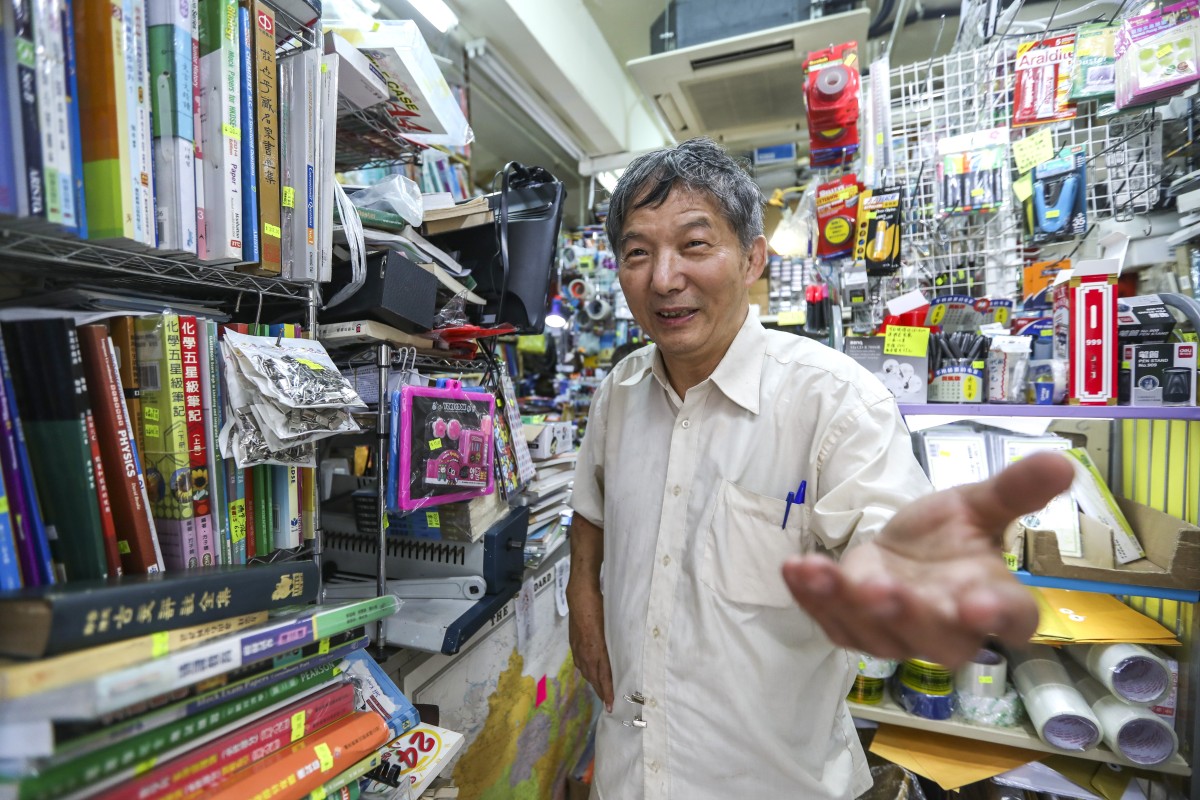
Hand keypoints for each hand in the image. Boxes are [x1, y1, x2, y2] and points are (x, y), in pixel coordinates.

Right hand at [567, 577, 614, 711]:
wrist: (580, 597)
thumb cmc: (600, 608)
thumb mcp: (612, 626)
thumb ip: (615, 643)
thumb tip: (622, 656)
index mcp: (597, 650)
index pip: (604, 676)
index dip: (607, 691)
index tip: (611, 705)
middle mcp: (586, 653)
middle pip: (594, 678)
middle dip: (600, 692)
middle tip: (607, 704)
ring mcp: (578, 649)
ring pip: (586, 672)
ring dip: (593, 683)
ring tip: (600, 691)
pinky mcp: (574, 644)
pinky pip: (580, 663)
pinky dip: (586, 671)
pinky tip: (589, 672)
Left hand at [782, 451, 1074, 667]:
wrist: (906, 550)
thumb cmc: (951, 535)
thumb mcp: (980, 504)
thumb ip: (1017, 489)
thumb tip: (1063, 461)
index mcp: (994, 602)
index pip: (1009, 620)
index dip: (996, 616)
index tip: (977, 605)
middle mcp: (950, 631)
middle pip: (937, 640)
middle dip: (909, 617)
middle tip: (886, 591)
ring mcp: (897, 635)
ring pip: (876, 633)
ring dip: (848, 604)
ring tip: (825, 573)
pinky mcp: (854, 629)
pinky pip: (832, 620)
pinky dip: (812, 596)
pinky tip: (795, 568)